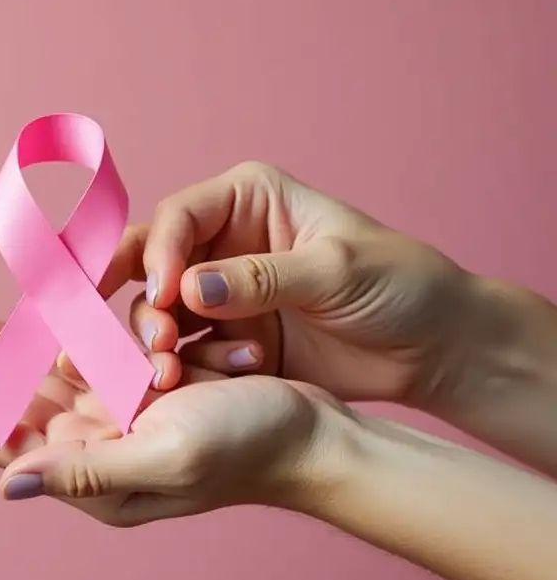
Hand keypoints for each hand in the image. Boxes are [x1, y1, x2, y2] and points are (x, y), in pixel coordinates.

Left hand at [0, 317, 335, 526]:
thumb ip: (85, 471)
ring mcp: (91, 411)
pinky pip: (49, 355)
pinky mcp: (117, 383)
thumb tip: (4, 480)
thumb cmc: (247, 450)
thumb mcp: (166, 461)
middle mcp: (70, 440)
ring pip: (2, 373)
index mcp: (73, 465)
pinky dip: (11, 338)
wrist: (306, 436)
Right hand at [87, 161, 474, 407]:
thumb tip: (188, 288)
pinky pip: (185, 356)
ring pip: (159, 316)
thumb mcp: (336, 272)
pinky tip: (233, 378)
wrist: (435, 350)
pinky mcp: (227, 342)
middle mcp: (222, 245)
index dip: (158, 254)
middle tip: (161, 343)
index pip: (176, 218)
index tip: (164, 294)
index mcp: (246, 201)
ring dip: (161, 345)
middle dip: (145, 304)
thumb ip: (260, 278)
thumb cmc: (401, 287)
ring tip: (178, 373)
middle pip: (149, 265)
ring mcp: (220, 297)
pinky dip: (190, 372)